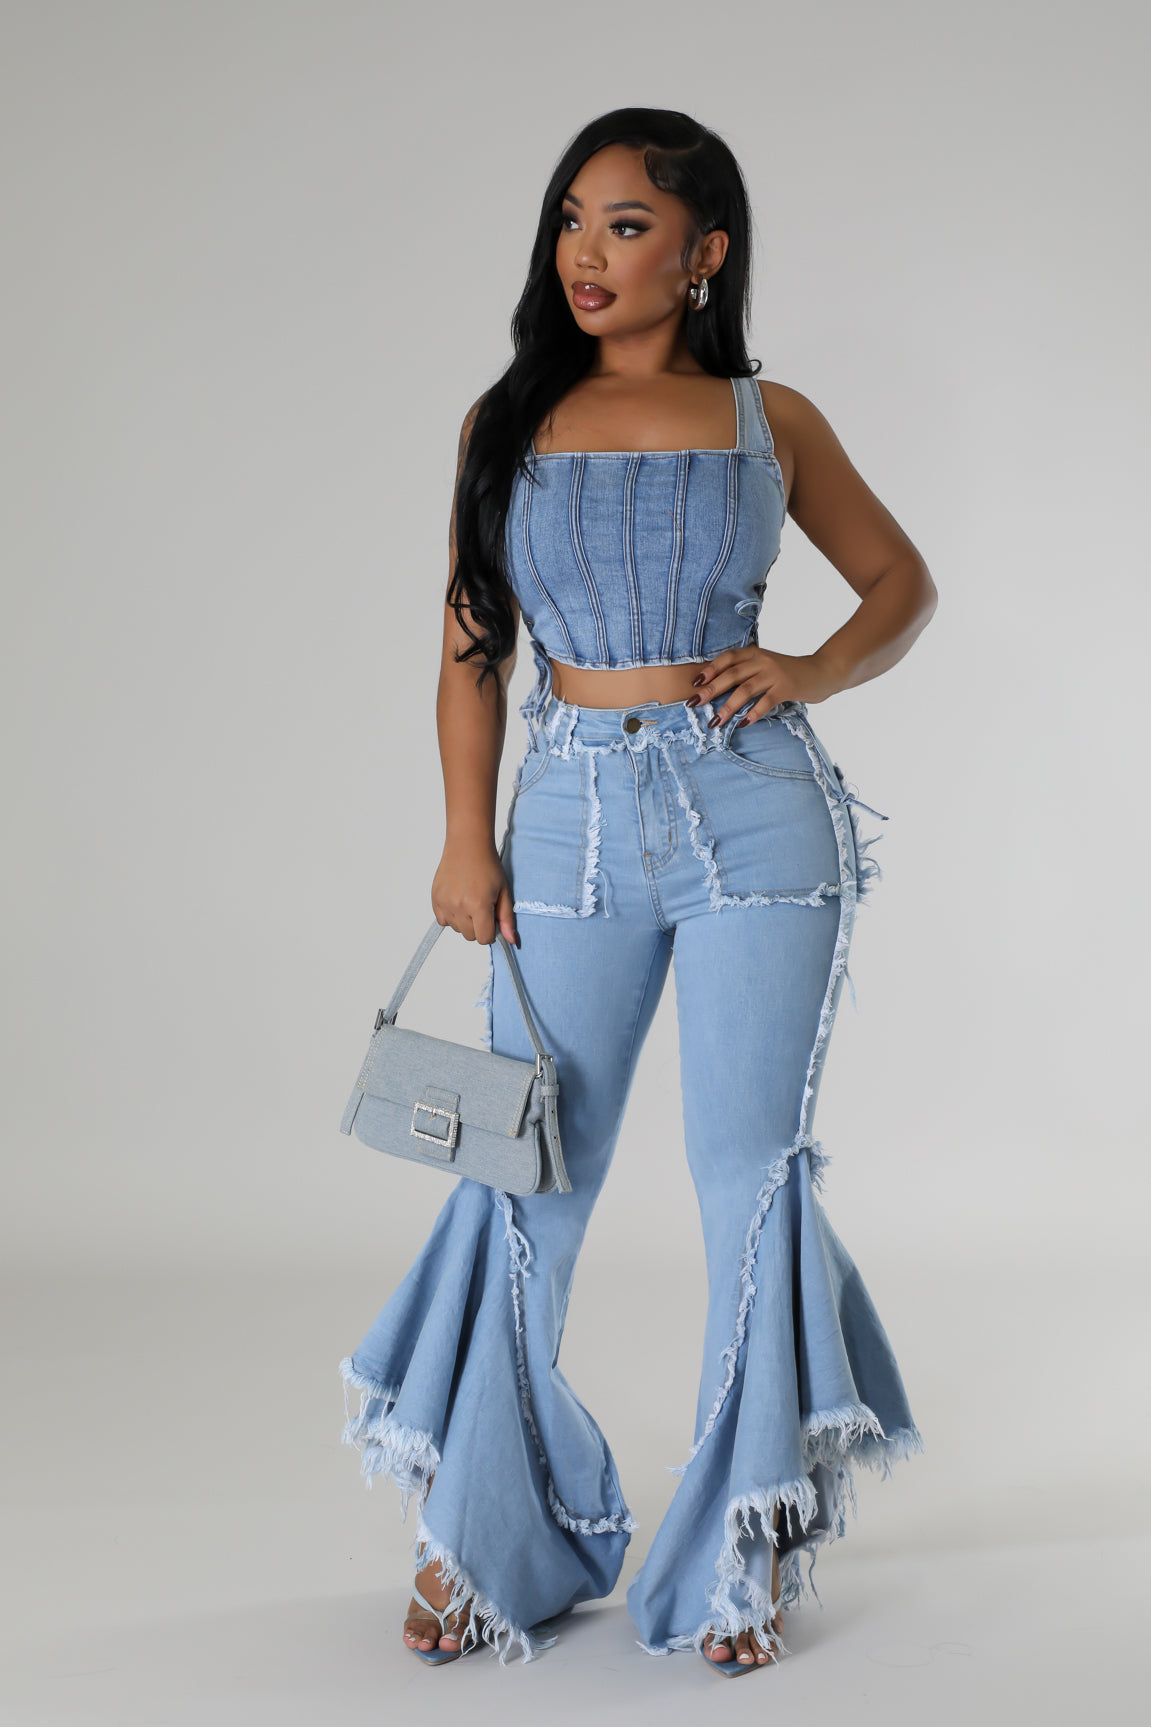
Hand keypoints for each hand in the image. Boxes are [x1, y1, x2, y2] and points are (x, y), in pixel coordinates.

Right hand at [431, 840, 518, 946]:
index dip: (491, 931)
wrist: (467, 845)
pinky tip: (458, 900)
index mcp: (478, 905)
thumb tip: (512, 941)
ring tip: (469, 900)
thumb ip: (507, 918)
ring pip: (457, 929)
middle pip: (470, 936)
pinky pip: (443, 921)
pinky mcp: (435, 899)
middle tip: (482, 906)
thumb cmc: (488, 866)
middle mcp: (459, 907)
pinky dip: (451, 915)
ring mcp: (445, 903)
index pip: (484, 939)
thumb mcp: (504, 891)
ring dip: (464, 921)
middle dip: (478, 926)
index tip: (492, 918)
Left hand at [688, 647, 840, 727]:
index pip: (727, 659)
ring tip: (715, 721)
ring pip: (746, 690)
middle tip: (694, 703)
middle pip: (732, 675)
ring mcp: (774, 673)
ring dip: (728, 707)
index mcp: (754, 654)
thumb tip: (715, 689)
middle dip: (710, 690)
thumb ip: (745, 673)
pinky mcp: (786, 687)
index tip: (693, 684)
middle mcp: (762, 661)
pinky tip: (743, 724)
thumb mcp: (764, 667)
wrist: (820, 672)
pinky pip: (766, 701)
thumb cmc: (787, 673)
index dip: (709, 670)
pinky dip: (753, 713)